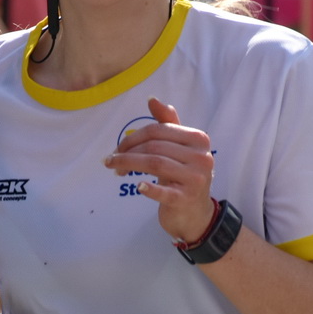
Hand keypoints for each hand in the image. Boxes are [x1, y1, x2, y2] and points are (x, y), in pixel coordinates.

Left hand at [104, 96, 217, 241]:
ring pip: (155, 164)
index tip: (118, 148)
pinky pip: (163, 191)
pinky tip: (138, 187)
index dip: (134, 137)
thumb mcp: (179, 149)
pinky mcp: (186, 199)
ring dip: (128, 165)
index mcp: (199, 139)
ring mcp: (195, 178)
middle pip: (155, 146)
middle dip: (127, 152)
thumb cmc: (183, 176)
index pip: (159, 130)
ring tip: (114, 170)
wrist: (196, 213)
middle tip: (111, 160)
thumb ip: (168, 124)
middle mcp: (201, 157)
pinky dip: (148, 188)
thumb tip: (152, 99)